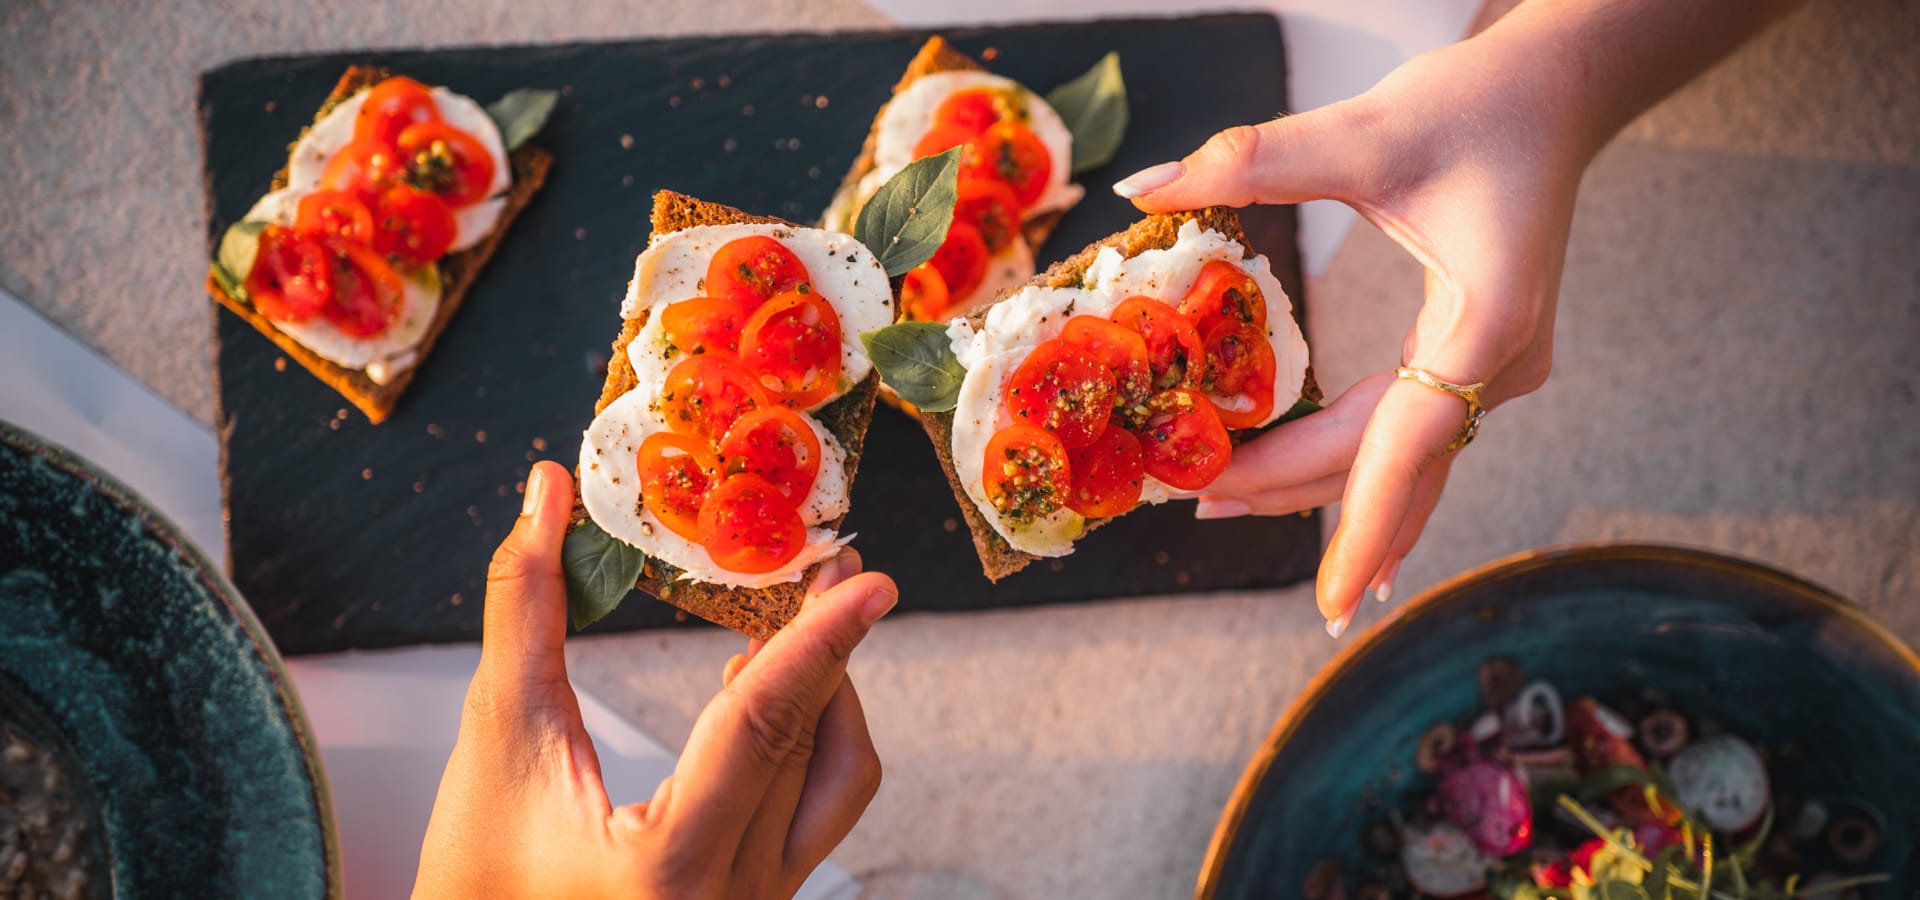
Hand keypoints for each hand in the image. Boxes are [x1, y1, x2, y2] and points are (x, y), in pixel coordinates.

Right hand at [413, 460, 894, 898]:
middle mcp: (732, 898)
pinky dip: (806, 744)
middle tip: (831, 566)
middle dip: (826, 645)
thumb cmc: (474, 875)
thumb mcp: (499, 738)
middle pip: (811, 744)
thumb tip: (546, 494)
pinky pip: (815, 814)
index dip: (820, 641)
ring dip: (826, 698)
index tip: (870, 582)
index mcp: (670, 865)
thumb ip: (526, 609)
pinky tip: (765, 697)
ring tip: (790, 629)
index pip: (766, 726)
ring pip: (835, 785)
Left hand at [1117, 34, 1570, 635]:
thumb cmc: (1479, 105)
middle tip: (1191, 503)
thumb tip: (1142, 187)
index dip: (1361, 526)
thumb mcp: (1366, 131)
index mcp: (1486, 323)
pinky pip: (1415, 435)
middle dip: (1294, 493)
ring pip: (1403, 459)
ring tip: (1222, 503)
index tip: (1328, 598)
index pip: (1406, 447)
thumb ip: (1254, 161)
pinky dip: (1363, 472)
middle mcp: (1501, 363)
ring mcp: (1498, 366)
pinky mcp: (1483, 357)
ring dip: (1324, 493)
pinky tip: (1332, 517)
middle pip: (1389, 461)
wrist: (1559, 92)